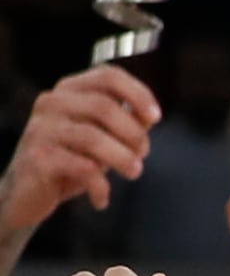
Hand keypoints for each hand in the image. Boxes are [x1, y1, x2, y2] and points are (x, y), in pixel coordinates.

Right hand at [1, 66, 161, 236]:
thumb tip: (150, 116)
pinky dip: (100, 187)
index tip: (156, 118)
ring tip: (133, 172)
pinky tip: (101, 199)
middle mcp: (51, 103)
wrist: (28, 192)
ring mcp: (41, 129)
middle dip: (133, 134)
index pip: (108, 76)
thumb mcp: (102, 137)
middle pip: (104, 107)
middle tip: (142, 155)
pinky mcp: (38, 158)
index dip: (138, 94)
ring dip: (122, 159)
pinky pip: (82, 168)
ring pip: (92, 137)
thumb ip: (125, 123)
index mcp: (69, 91)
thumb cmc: (72, 160)